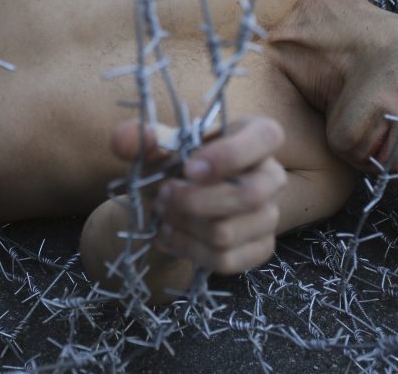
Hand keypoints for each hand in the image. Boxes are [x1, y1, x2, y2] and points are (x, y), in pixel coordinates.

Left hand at [110, 116, 287, 274]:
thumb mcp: (162, 145)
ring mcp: (270, 215)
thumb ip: (142, 139)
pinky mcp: (260, 248)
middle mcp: (273, 176)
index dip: (230, 155)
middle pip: (249, 196)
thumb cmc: (181, 162)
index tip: (189, 168)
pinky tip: (169, 235)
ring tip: (162, 212)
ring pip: (227, 233)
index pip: (268, 137)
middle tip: (163, 195)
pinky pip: (225, 261)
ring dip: (183, 226)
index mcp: (258, 136)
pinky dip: (187, 250)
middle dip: (194, 201)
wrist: (183, 196)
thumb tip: (123, 138)